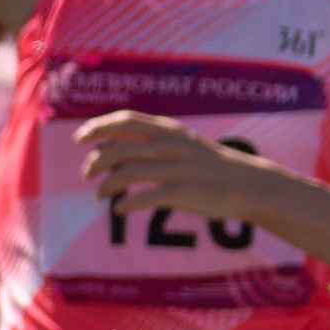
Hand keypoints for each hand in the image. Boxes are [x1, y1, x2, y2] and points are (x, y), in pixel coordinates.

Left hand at [75, 111, 278, 221]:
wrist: (249, 185)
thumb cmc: (211, 166)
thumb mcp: (185, 143)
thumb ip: (152, 141)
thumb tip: (110, 147)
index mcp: (171, 130)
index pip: (125, 120)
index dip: (97, 127)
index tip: (80, 139)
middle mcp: (172, 146)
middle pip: (119, 148)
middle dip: (95, 162)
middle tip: (87, 174)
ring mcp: (178, 169)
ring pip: (127, 173)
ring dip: (107, 186)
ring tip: (100, 195)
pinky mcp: (184, 193)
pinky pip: (144, 197)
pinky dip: (126, 203)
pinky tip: (120, 209)